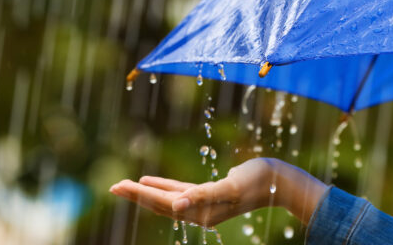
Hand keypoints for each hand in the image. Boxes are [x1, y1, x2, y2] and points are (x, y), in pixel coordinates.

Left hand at [109, 158, 327, 227]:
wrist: (279, 181)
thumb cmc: (257, 181)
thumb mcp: (230, 187)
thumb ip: (203, 196)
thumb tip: (176, 206)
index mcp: (201, 212)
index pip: (163, 203)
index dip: (140, 194)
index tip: (119, 186)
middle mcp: (199, 212)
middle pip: (161, 203)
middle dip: (137, 195)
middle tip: (113, 186)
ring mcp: (204, 204)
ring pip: (167, 198)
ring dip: (146, 192)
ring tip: (125, 185)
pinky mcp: (209, 194)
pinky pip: (180, 191)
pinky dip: (164, 186)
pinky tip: (152, 180)